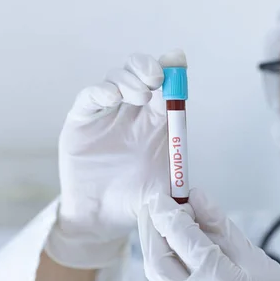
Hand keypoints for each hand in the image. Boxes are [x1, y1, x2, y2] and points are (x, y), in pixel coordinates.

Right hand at [45, 51, 185, 268]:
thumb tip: (198, 200)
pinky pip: (89, 96)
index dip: (172, 71)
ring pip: (116, 78)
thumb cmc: (135, 204)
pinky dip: (100, 91)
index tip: (178, 61)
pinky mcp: (81, 120)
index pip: (165, 88)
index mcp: (156, 124)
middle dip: (149, 67)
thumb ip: (180, 190)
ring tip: (138, 96)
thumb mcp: (164, 195)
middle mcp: (132, 114)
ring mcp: (106, 114)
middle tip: (156, 78)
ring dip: (128, 79)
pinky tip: (112, 99)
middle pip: (140, 73)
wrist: (101, 219)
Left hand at [138, 189, 279, 280]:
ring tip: (163, 230)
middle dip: (153, 233)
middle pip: (160, 265)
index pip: (185, 242)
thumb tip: (195, 197)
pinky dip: (168, 275)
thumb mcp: (254, 255)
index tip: (162, 196)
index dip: (169, 215)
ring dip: (157, 254)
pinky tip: (174, 258)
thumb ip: (219, 226)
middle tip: (155, 210)